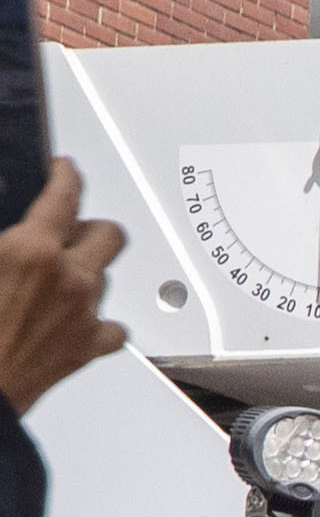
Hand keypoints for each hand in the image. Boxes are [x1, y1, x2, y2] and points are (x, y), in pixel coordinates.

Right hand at [0, 163, 128, 414]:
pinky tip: (77, 320)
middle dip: (88, 228)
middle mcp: (69, 277)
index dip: (66, 177)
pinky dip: (97, 320)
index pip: (64, 195)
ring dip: (86, 272)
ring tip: (58, 281)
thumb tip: (12, 236)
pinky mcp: (91, 346)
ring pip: (104, 276)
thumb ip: (2, 241)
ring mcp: (85, 312)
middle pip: (107, 233)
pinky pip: (111, 325)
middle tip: (69, 231)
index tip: (65, 171)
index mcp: (31, 250)